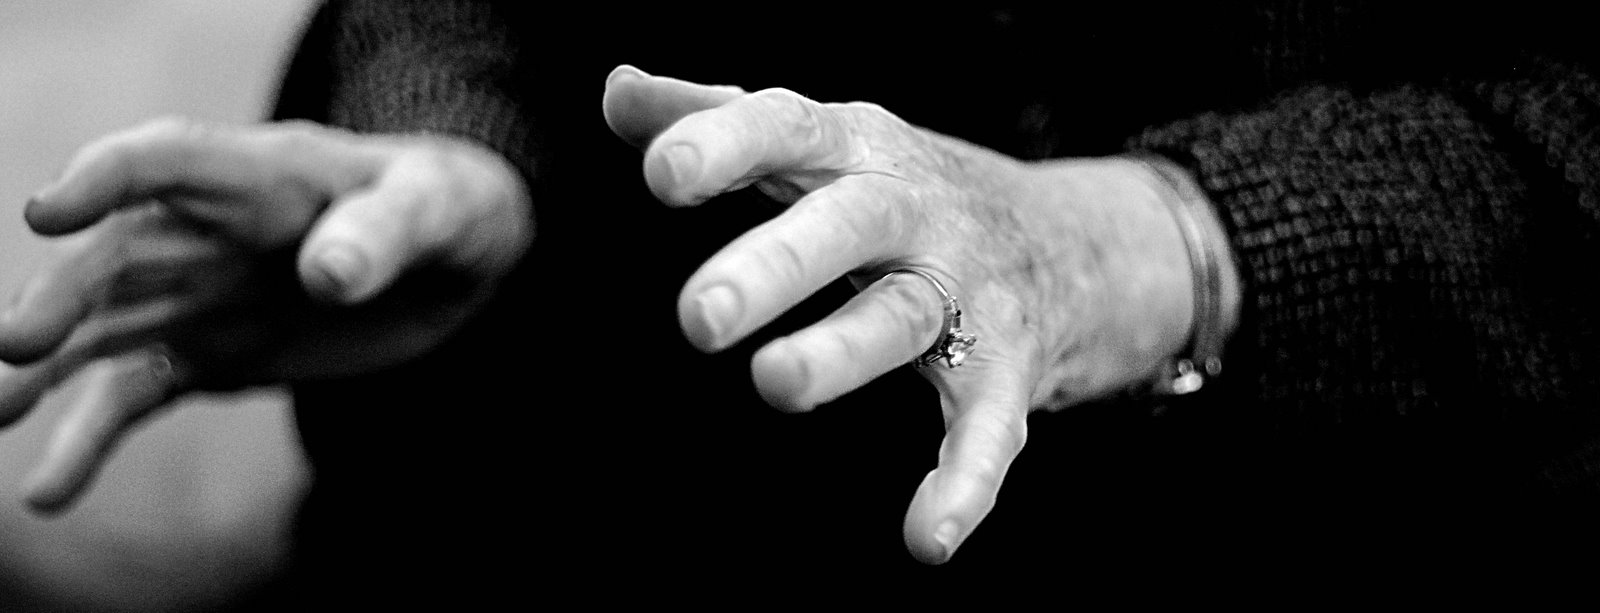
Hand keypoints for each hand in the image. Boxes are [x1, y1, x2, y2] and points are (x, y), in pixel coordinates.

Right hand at [0, 118, 531, 512]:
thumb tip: (328, 275)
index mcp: (260, 175)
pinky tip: (48, 490)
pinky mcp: (208, 355)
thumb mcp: (436, 209)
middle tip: (14, 344)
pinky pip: (136, 395)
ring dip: (44, 371)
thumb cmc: (443, 209)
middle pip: (118, 257)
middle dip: (63, 296)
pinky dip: (91, 439)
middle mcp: (206, 233)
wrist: (453, 257)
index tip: (47, 213)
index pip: (168, 160)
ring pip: (102, 330)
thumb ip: (385, 234)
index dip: (107, 179)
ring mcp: (197, 295)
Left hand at [603, 65, 1238, 562]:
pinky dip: (964, 481)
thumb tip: (618, 90)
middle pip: (847, 225)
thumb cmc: (902, 189)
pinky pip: (987, 428)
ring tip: (775, 383)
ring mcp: (965, 290)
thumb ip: (717, 114)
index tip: (661, 172)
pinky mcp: (1008, 368)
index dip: (727, 143)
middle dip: (776, 264)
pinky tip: (926, 537)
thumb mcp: (821, 139)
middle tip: (699, 314)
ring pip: (902, 320)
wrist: (1072, 241)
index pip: (789, 125)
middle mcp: (914, 211)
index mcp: (856, 147)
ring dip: (841, 353)